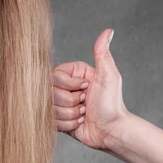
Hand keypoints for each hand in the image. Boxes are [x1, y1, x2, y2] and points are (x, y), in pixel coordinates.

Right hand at [52, 28, 130, 150]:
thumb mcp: (109, 76)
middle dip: (70, 101)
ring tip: (83, 114)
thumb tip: (109, 31)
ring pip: (50, 107)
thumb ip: (103, 53)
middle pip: (50, 92)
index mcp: (75, 74)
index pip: (54, 75)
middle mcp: (66, 88)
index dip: (69, 85)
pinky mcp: (59, 120)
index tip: (86, 88)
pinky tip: (79, 123)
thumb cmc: (112, 104)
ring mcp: (61, 104)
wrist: (112, 131)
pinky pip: (52, 121)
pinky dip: (67, 124)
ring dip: (70, 114)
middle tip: (85, 103)